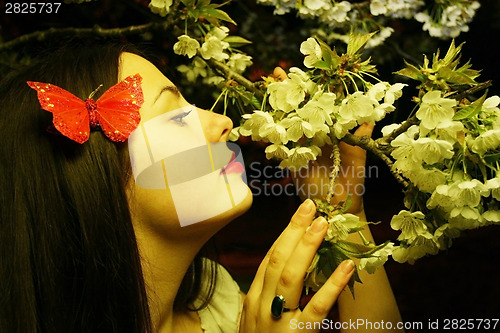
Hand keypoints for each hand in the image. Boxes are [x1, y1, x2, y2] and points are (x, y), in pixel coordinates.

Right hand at [239, 199, 354, 331]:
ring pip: (290, 275)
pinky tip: (347, 267)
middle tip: (311, 206)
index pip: (269, 258)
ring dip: (307, 247)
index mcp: (253, 299)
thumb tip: (282, 272)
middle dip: (294, 230)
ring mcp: (277, 321)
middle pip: (277, 259)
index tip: (301, 213)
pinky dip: (331, 284)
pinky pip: (316, 308)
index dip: (286, 233)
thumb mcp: (257, 320)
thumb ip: (269, 297)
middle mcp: (261, 305)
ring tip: (322, 224)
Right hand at [272, 66, 373, 215]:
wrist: (340, 205)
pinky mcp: (289, 161)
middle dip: (286, 92)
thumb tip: (372, 112)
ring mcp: (298, 147)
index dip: (309, 88)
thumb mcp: (359, 152)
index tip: (305, 72)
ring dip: (273, 110)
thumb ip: (361, 132)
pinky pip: (277, 147)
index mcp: (329, 129)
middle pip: (296, 109)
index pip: (317, 103)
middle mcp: (312, 135)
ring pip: (284, 124)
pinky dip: (267, 138)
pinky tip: (259, 126)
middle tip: (275, 74)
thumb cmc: (352, 179)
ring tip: (264, 94)